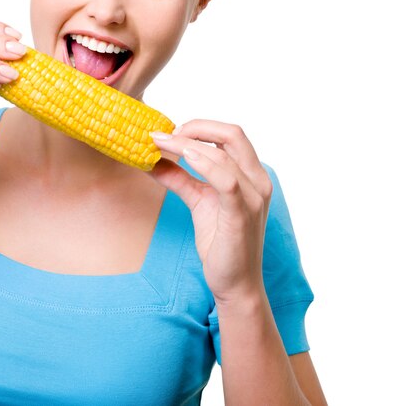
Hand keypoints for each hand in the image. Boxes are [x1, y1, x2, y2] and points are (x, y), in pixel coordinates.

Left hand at [151, 120, 272, 304]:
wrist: (236, 284)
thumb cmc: (221, 242)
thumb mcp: (198, 201)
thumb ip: (179, 178)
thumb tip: (152, 160)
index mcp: (251, 174)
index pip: (230, 134)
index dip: (199, 126)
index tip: (170, 132)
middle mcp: (258, 180)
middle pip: (233, 133)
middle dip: (196, 127)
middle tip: (166, 135)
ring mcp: (253, 197)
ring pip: (224, 154)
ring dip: (187, 144)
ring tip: (161, 145)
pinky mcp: (241, 215)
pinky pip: (225, 180)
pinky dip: (203, 164)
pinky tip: (182, 159)